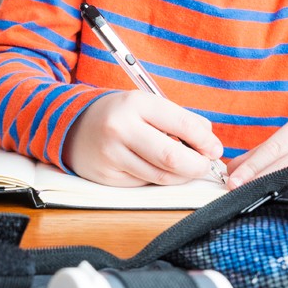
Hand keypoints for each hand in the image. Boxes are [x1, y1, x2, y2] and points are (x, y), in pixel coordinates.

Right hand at [62, 91, 223, 186]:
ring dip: (181, 176)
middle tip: (206, 165)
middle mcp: (121, 129)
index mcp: (135, 103)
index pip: (183, 125)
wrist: (72, 126)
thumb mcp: (146, 104)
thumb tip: (210, 142)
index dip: (206, 141)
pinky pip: (145, 184)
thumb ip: (179, 119)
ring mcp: (112, 155)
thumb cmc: (119, 114)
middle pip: (173, 158)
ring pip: (161, 177)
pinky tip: (157, 169)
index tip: (215, 149)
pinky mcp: (108, 177)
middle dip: (198, 165)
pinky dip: (159, 179)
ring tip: (186, 167)